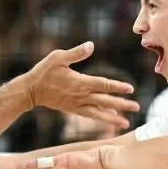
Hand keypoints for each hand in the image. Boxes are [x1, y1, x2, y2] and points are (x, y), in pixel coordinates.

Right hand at [20, 42, 139, 127]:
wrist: (31, 90)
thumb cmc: (44, 71)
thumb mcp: (58, 57)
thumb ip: (76, 53)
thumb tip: (91, 45)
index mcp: (80, 82)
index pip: (103, 85)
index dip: (117, 87)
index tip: (130, 89)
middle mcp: (81, 95)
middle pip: (105, 101)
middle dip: (122, 104)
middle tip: (136, 107)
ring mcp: (77, 104)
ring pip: (99, 112)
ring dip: (113, 118)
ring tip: (126, 123)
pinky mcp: (72, 109)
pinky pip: (90, 115)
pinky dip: (101, 117)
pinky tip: (111, 118)